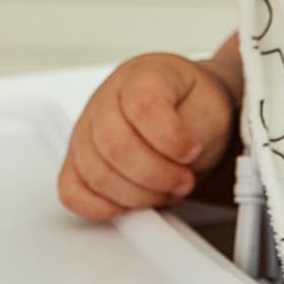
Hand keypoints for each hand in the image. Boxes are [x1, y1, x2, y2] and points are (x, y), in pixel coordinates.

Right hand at [58, 52, 237, 220]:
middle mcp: (106, 99)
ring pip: (95, 172)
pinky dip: (101, 206)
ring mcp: (86, 129)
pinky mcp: (78, 160)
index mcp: (141, 76)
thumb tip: (179, 159)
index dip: (170, 138)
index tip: (192, 152)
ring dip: (137, 195)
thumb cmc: (197, 109)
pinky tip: (129, 203)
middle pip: (114, 145)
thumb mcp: (211, 107)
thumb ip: (194, 129)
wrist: (191, 115)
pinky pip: (72, 191)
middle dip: (156, 175)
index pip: (142, 106)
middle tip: (183, 180)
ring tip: (163, 190)